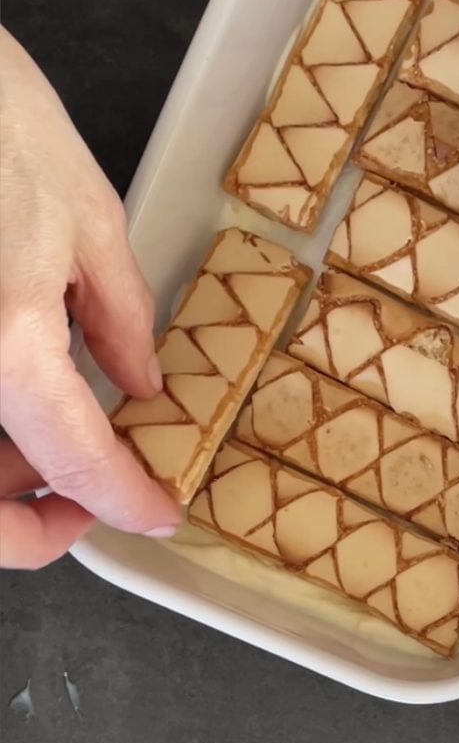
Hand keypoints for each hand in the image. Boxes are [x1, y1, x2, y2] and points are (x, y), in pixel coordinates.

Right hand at [0, 28, 179, 567]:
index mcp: (1, 339)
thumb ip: (119, 319)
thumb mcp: (89, 220)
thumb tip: (142, 387)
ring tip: (58, 450)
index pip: (71, 458)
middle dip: (30, 523)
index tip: (159, 511)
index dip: (121, 498)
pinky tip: (17, 407)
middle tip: (90, 498)